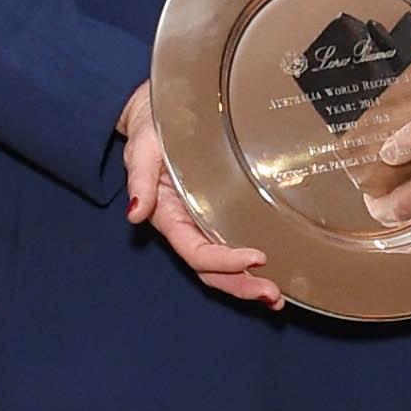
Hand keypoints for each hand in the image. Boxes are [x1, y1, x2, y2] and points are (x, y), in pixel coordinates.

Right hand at [119, 87, 283, 308]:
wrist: (158, 111)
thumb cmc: (151, 128)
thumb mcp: (141, 148)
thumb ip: (140, 179)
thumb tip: (135, 211)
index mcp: (168, 215)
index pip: (196, 251)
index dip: (224, 261)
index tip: (256, 258)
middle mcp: (186, 225)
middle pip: (212, 269)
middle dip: (239, 285)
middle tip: (272, 296)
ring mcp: (202, 222)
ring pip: (223, 266)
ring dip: (247, 284)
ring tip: (275, 300)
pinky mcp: (217, 213)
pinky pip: (232, 244)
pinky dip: (250, 266)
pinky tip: (273, 275)